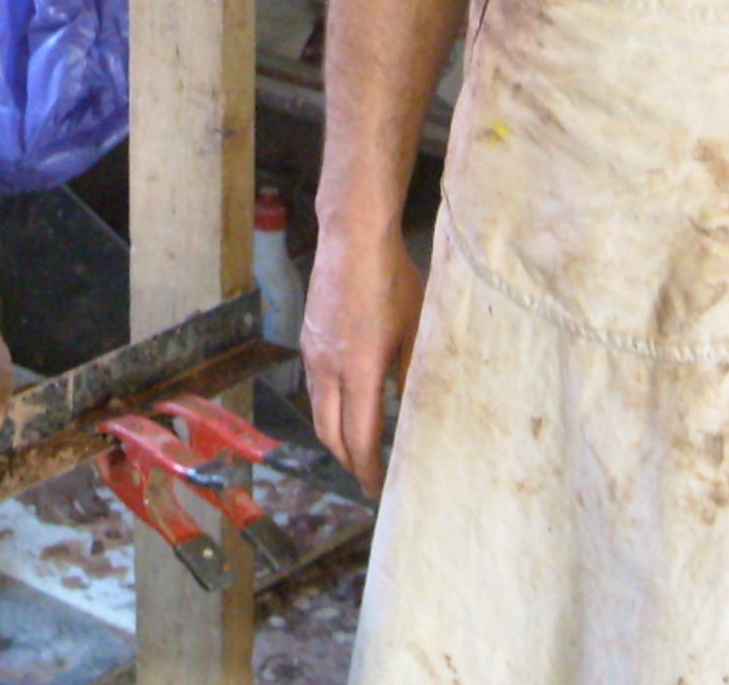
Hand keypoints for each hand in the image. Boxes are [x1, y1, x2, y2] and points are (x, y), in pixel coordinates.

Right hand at [300, 218, 424, 497]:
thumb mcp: (415, 330)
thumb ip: (413, 375)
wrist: (352, 238)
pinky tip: (345, 404)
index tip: (379, 490)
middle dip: (348, 461)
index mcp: (359, 371)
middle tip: (368, 476)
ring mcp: (313, 353)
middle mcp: (328, 368)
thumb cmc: (393, 281)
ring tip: (357, 448)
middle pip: (330, 433)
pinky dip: (327, 408)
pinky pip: (314, 386)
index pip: (359, 437)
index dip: (368, 469)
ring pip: (318, 411)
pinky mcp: (308, 338)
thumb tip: (420, 414)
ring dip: (335, 436)